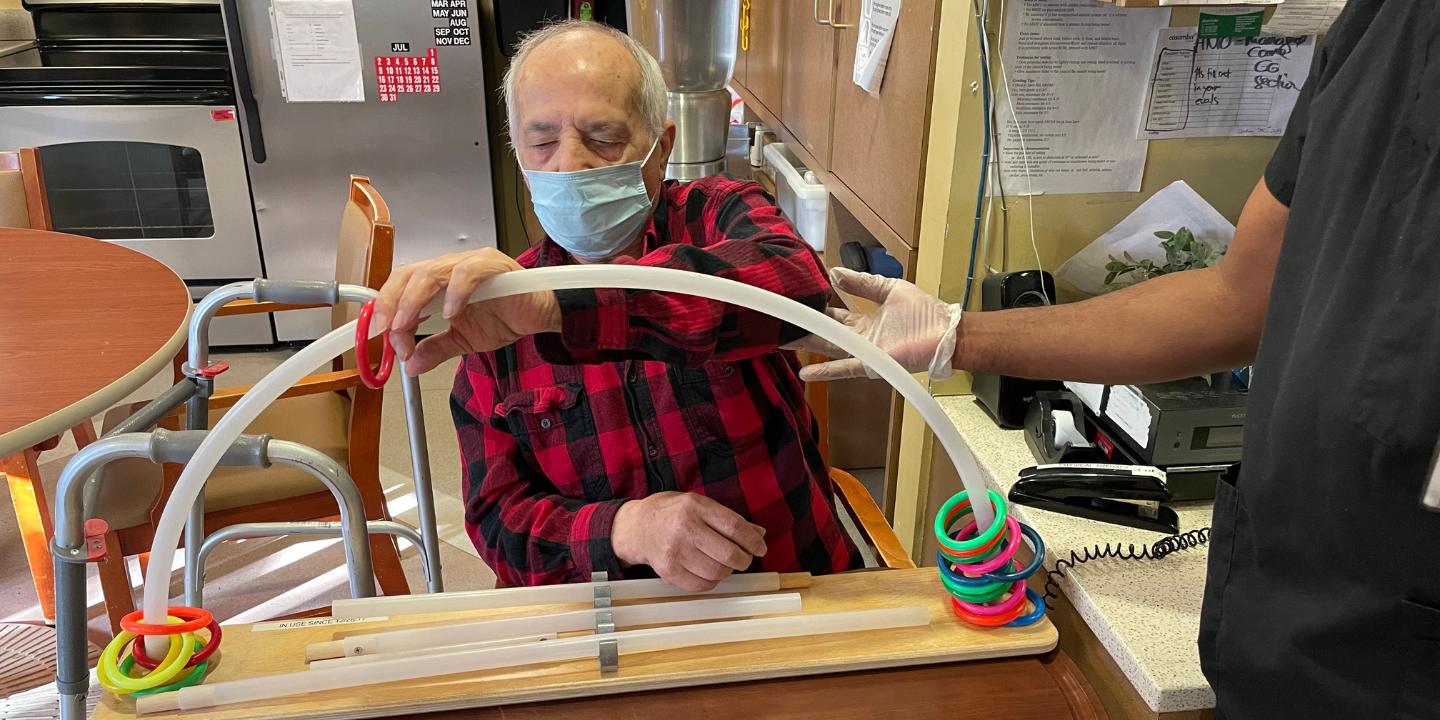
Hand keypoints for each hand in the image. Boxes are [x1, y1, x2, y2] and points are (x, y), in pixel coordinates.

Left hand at [371, 248, 561, 374]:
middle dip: (391, 303)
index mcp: (438, 283)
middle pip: (407, 275)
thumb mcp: (463, 341)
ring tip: (407, 326)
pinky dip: (455, 293)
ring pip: (430, 273)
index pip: (401, 287)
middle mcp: (449, 268)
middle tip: (386, 331)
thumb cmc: (506, 317)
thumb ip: (436, 349)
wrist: (541, 317)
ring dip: (413, 302)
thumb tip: (411, 364)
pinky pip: (467, 274)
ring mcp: (470, 264)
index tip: (380, 336)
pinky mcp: (493, 265)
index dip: (386, 309)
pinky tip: (451, 314)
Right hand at [611, 492, 767, 591]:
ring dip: (727, 571)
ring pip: (717, 572)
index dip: (753, 541)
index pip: (734, 527)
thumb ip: (728, 519)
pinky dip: (712, 582)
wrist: (636, 527)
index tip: (760, 548)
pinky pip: (701, 585)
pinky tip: (709, 572)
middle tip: (744, 559)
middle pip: (728, 553)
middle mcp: (685, 528)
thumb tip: (759, 534)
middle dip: (744, 560)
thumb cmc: (672, 513)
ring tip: (724, 564)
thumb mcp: (699, 505)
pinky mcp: (668, 571)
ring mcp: (675, 551)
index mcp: (695, 506)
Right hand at [787, 268, 962, 381]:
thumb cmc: (924, 312)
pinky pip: (845, 368)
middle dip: (800, 328)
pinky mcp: (872, 363)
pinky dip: (826, 371)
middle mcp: (858, 338)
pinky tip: (805, 371)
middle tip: (774, 323)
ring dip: (805, 345)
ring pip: (828, 348)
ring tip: (778, 341)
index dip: (813, 308)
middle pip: (823, 333)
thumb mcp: (889, 289)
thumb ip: (863, 283)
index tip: (793, 300)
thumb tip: (835, 273)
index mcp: (862, 322)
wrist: (946, 333)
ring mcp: (863, 352)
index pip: (831, 315)